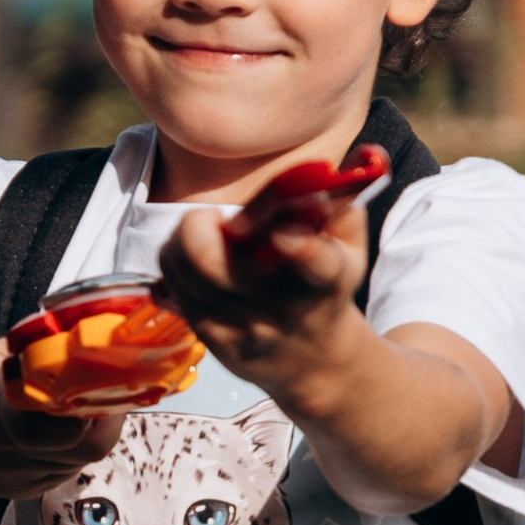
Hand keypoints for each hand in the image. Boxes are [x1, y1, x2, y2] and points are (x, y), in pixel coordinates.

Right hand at [0, 346, 127, 499]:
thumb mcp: (0, 354)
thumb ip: (42, 346)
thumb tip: (89, 327)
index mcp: (0, 409)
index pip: (55, 423)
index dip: (85, 406)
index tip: (97, 382)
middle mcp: (11, 451)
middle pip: (85, 448)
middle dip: (107, 421)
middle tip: (107, 394)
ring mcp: (19, 477)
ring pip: (80, 460)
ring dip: (92, 434)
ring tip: (80, 407)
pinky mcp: (27, 491)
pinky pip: (66, 472)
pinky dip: (73, 451)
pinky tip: (59, 431)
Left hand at [155, 196, 370, 400]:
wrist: (314, 360)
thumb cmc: (326, 288)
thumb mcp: (349, 247)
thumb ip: (338, 203)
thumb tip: (334, 163)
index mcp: (325, 278)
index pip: (318, 264)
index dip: (301, 248)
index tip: (284, 234)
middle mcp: (283, 309)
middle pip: (213, 263)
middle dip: (199, 225)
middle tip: (214, 219)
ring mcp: (245, 330)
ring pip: (184, 272)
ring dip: (181, 241)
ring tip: (204, 235)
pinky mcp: (216, 344)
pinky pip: (175, 292)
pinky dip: (177, 265)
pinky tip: (194, 260)